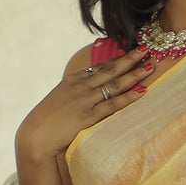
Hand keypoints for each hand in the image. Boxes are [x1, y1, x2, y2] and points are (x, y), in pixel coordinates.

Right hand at [16, 48, 152, 163]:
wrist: (35, 135)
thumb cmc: (47, 119)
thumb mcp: (61, 98)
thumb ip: (76, 92)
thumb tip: (90, 90)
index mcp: (74, 80)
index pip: (100, 65)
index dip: (118, 57)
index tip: (131, 50)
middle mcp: (81, 86)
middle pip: (111, 69)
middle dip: (130, 58)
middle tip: (146, 49)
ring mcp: (85, 100)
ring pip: (115, 84)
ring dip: (134, 74)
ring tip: (150, 66)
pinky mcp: (88, 116)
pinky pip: (112, 104)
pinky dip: (128, 96)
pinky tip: (142, 91)